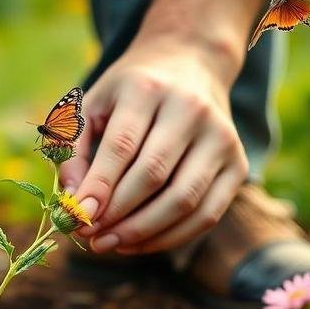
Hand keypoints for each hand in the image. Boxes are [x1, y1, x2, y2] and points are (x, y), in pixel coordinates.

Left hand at [60, 40, 248, 253]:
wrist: (191, 64)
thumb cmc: (130, 93)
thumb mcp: (92, 104)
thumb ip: (72, 150)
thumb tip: (73, 203)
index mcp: (147, 88)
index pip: (122, 145)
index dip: (99, 187)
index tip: (77, 218)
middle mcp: (190, 109)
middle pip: (153, 175)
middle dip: (117, 214)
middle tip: (89, 236)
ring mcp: (220, 137)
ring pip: (183, 200)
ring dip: (142, 232)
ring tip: (109, 244)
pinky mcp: (237, 164)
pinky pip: (207, 214)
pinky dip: (170, 237)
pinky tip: (138, 243)